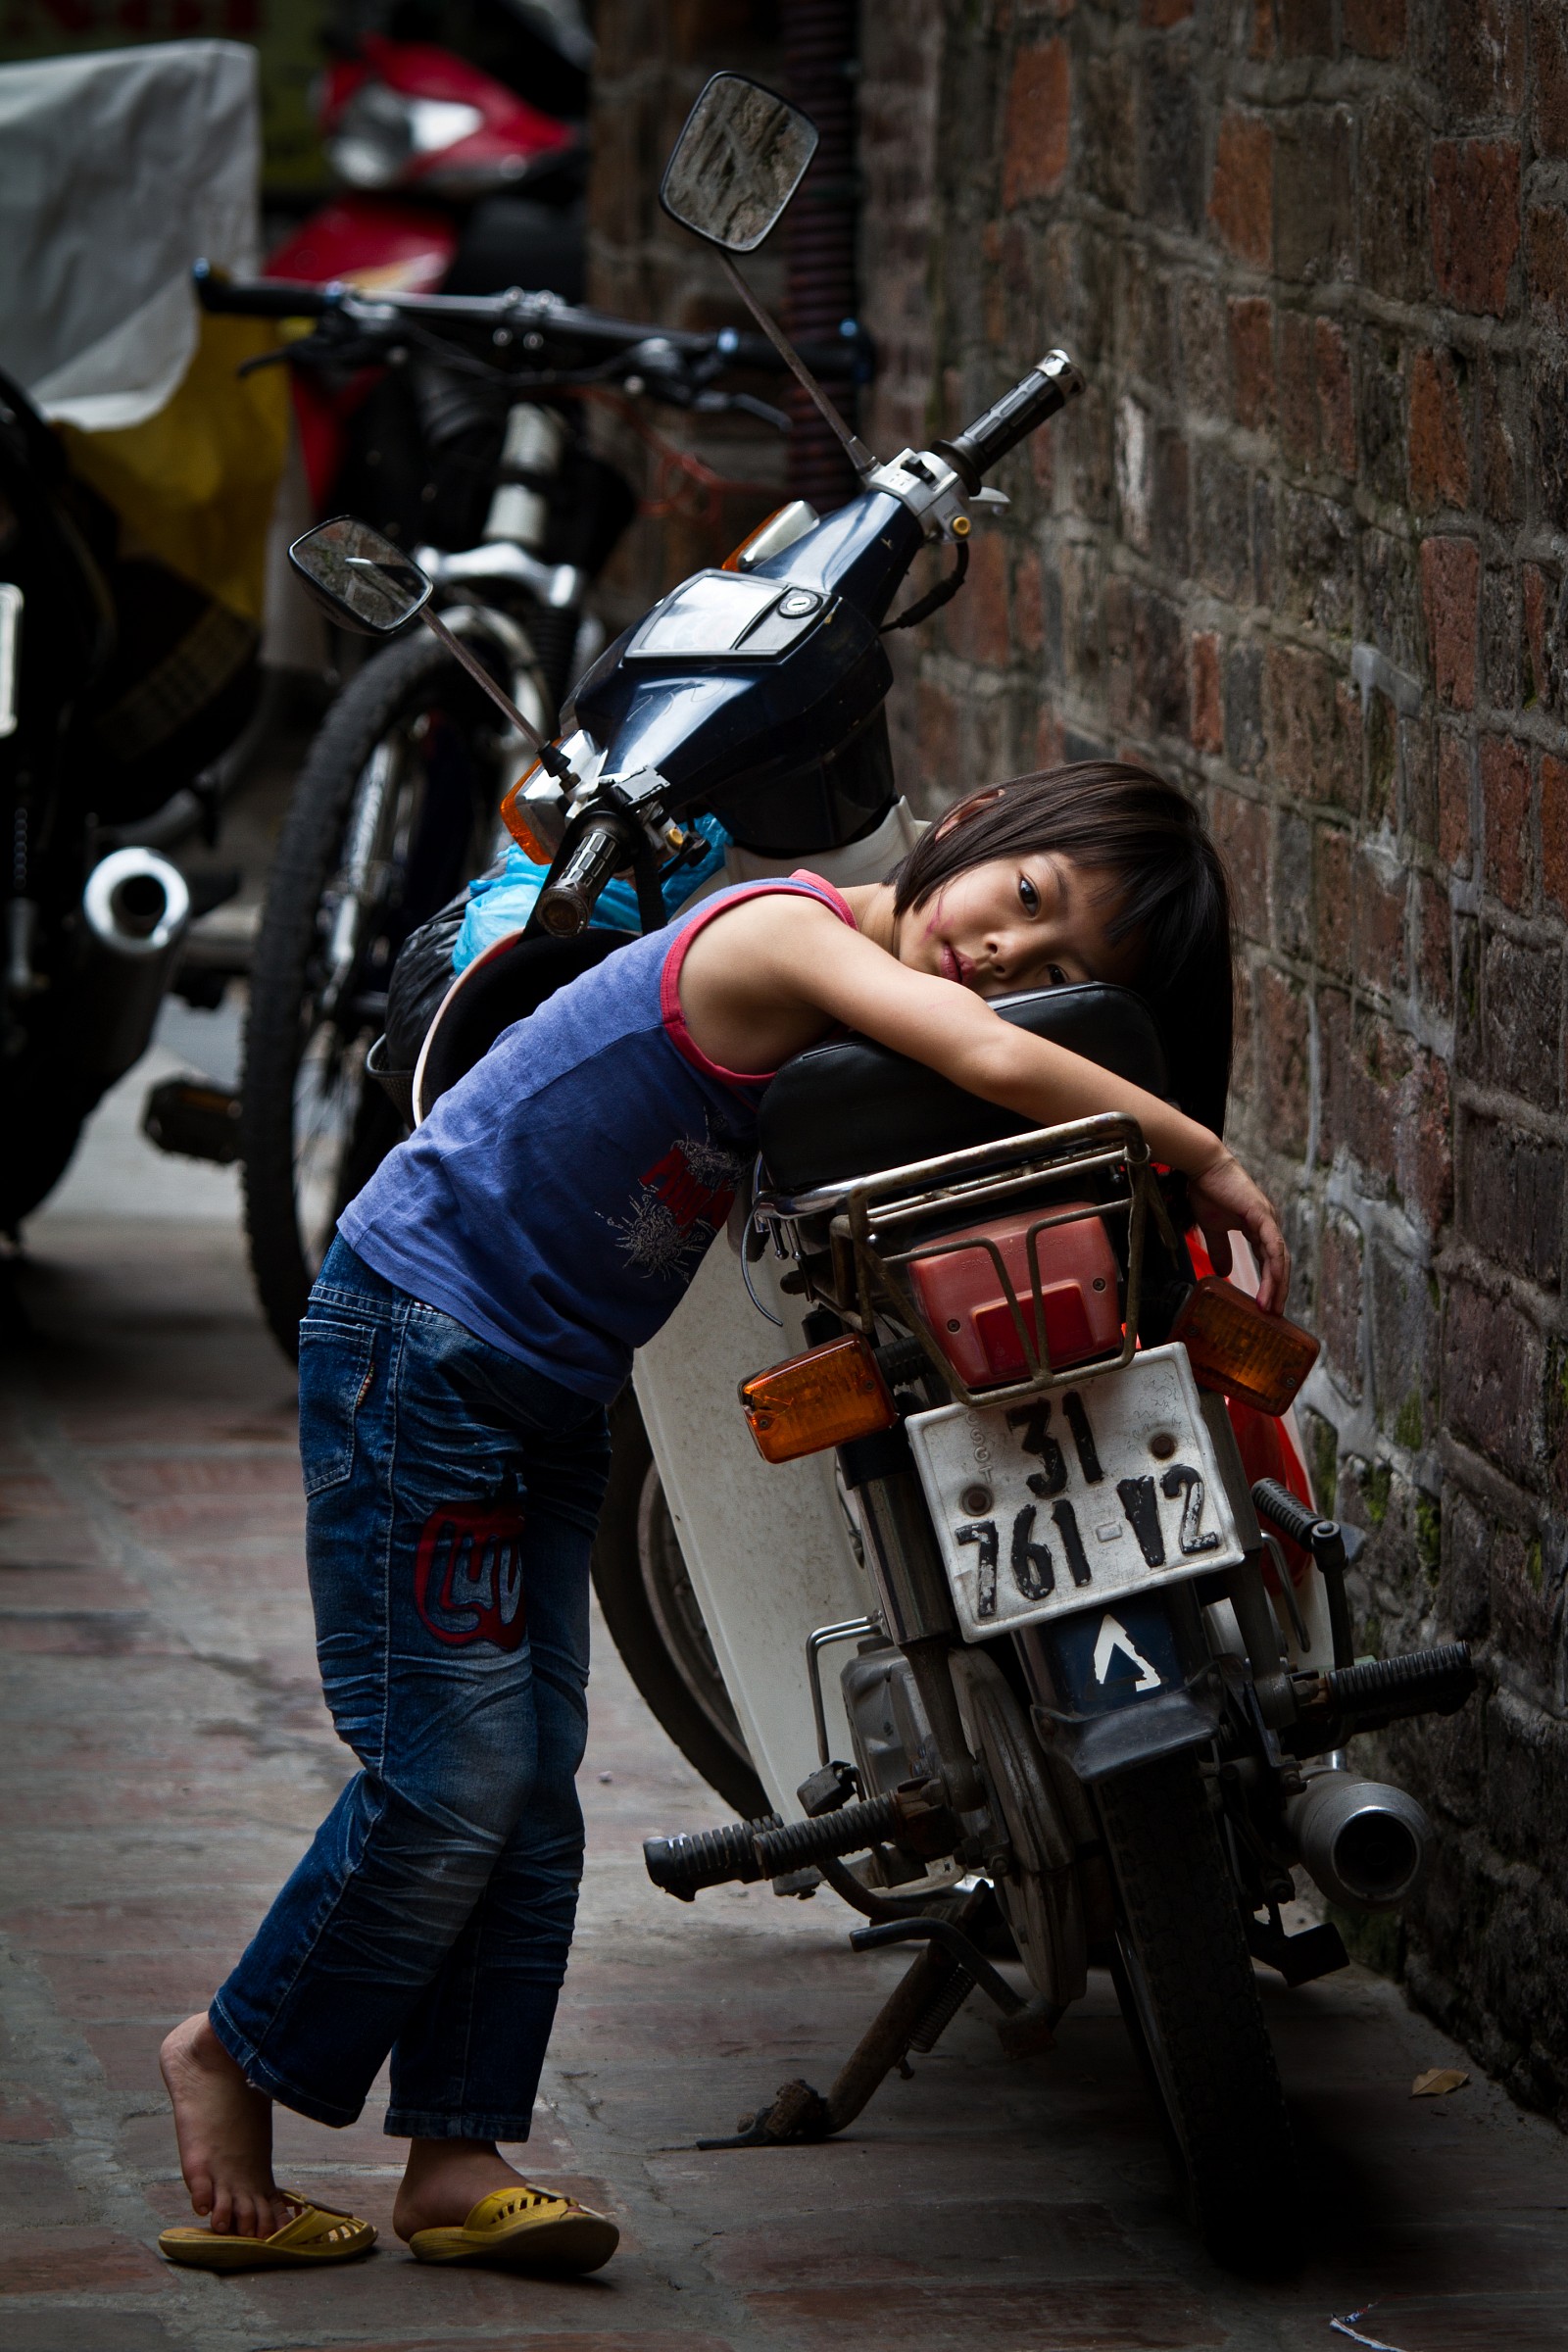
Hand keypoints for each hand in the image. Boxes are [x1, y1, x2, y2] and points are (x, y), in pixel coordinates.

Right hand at [1185, 1147, 1289, 1314]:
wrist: (1203, 1167)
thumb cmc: (1208, 1191)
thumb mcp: (1213, 1228)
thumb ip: (1221, 1249)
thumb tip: (1223, 1272)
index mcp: (1258, 1228)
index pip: (1269, 1261)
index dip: (1269, 1283)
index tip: (1265, 1306)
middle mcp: (1268, 1226)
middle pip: (1279, 1264)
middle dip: (1277, 1290)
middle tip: (1273, 1315)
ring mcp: (1268, 1220)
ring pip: (1279, 1259)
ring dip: (1276, 1285)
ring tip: (1270, 1307)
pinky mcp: (1262, 1215)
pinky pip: (1273, 1246)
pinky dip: (1274, 1266)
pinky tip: (1272, 1283)